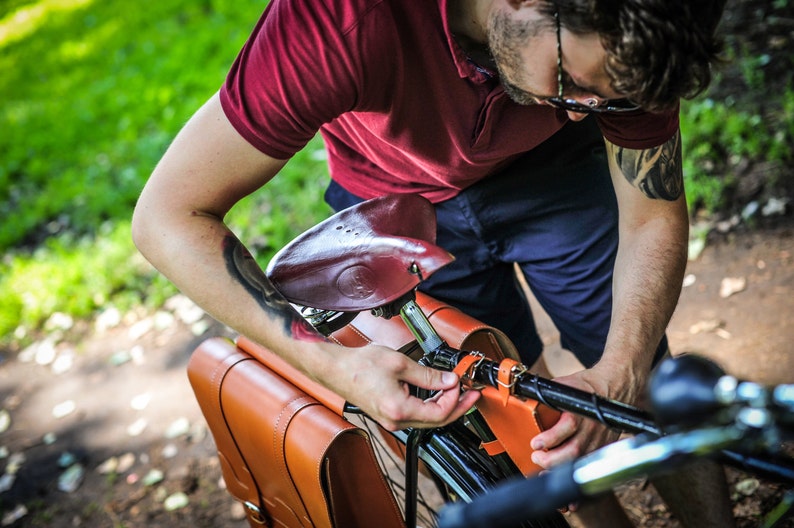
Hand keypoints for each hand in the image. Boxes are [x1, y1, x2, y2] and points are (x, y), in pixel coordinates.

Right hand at [322, 343, 480, 430]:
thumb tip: (449, 380)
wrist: (336, 369)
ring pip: (427, 420)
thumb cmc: (360, 366)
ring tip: (456, 390)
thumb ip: (428, 375)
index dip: (455, 399)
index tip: (460, 383)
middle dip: (457, 406)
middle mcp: (396, 420)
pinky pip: (416, 415)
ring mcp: (392, 420)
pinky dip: (430, 405)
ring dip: (444, 406)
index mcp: (400, 409)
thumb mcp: (400, 364)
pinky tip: (436, 393)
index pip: (439, 413)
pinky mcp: (388, 415)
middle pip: (437, 421)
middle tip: (471, 394)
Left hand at [529, 364, 644, 468]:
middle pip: (574, 450)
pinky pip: (588, 465)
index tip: (535, 444)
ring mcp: (598, 439)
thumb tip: (523, 400)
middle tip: (536, 457)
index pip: (568, 426)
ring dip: (560, 468)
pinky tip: (564, 481)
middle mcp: (591, 427)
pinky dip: (575, 474)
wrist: (611, 390)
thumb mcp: (562, 386)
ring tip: (543, 467)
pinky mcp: (602, 447)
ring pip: (580, 461)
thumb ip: (546, 396)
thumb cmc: (584, 388)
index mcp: (581, 409)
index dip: (550, 438)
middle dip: (551, 459)